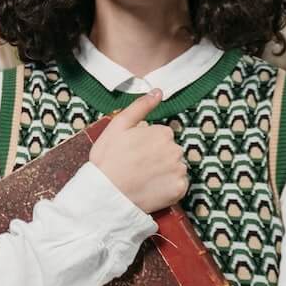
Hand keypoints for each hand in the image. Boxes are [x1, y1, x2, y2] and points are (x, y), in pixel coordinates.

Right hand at [89, 88, 188, 214]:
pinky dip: (168, 188)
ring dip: (164, 173)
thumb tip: (158, 91)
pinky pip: (178, 186)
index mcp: (163, 133)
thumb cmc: (108, 159)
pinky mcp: (180, 190)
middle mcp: (176, 150)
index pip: (162, 137)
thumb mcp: (118, 125)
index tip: (134, 154)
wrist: (106, 193)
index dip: (146, 145)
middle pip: (170, 152)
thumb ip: (141, 106)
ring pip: (175, 168)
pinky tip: (152, 189)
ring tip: (144, 180)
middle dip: (158, 158)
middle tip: (137, 167)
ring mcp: (179, 171)